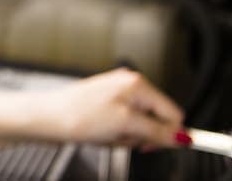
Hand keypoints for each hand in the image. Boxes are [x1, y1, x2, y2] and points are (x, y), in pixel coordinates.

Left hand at [40, 68, 184, 148]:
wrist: (48, 118)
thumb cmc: (80, 115)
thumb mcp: (126, 125)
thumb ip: (158, 131)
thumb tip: (183, 136)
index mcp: (138, 85)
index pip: (172, 112)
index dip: (170, 133)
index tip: (164, 147)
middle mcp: (128, 86)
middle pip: (156, 120)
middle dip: (142, 135)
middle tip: (123, 137)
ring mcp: (116, 95)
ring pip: (138, 127)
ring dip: (127, 137)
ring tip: (107, 135)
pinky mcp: (105, 106)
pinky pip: (122, 127)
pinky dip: (115, 135)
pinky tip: (101, 135)